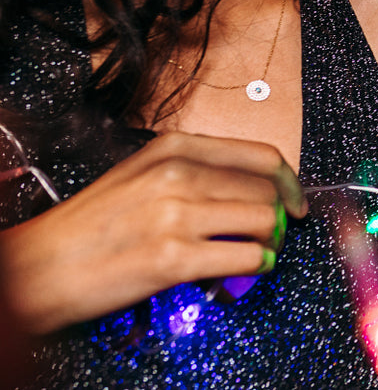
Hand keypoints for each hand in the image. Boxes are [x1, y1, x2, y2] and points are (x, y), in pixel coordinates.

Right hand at [0, 131, 305, 333]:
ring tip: (250, 255)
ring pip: (265, 222)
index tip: (295, 203)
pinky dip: (254, 268)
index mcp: (175, 148)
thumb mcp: (143, 173)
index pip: (262, 156)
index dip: (289, 183)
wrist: (38, 267)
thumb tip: (256, 188)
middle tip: (267, 238)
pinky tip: (237, 273)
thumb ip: (196, 171)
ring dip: (267, 244)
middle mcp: (179, 174)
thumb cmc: (92, 225)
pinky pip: (247, 258)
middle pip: (268, 192)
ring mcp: (176, 214)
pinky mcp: (172, 257)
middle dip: (277, 219)